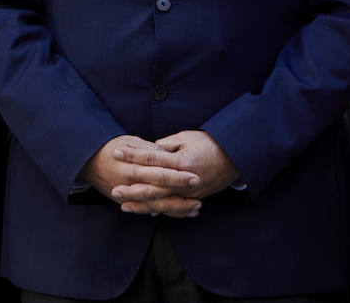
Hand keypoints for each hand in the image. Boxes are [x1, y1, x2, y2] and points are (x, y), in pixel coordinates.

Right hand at [83, 135, 201, 217]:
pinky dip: (165, 212)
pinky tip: (181, 212)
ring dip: (177, 208)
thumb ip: (148, 150)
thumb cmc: (108, 147)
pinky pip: (148, 210)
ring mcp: (127, 196)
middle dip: (182, 195)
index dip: (178, 177)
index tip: (194, 176)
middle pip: (159, 194)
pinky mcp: (125, 202)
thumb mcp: (128, 141)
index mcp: (130, 168)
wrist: (85, 160)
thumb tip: (168, 153)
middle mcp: (129, 185)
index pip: (159, 174)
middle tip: (200, 193)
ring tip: (196, 207)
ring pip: (156, 207)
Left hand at [112, 130, 238, 200]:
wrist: (235, 157)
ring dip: (142, 205)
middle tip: (114, 191)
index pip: (152, 158)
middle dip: (132, 190)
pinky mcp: (194, 197)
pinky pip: (175, 207)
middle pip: (154, 187)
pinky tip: (146, 211)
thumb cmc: (208, 143)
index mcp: (181, 161)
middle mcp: (185, 180)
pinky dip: (160, 209)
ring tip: (124, 205)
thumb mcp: (186, 138)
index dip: (133, 155)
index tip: (116, 152)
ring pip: (163, 201)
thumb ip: (165, 146)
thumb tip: (148, 150)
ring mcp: (190, 192)